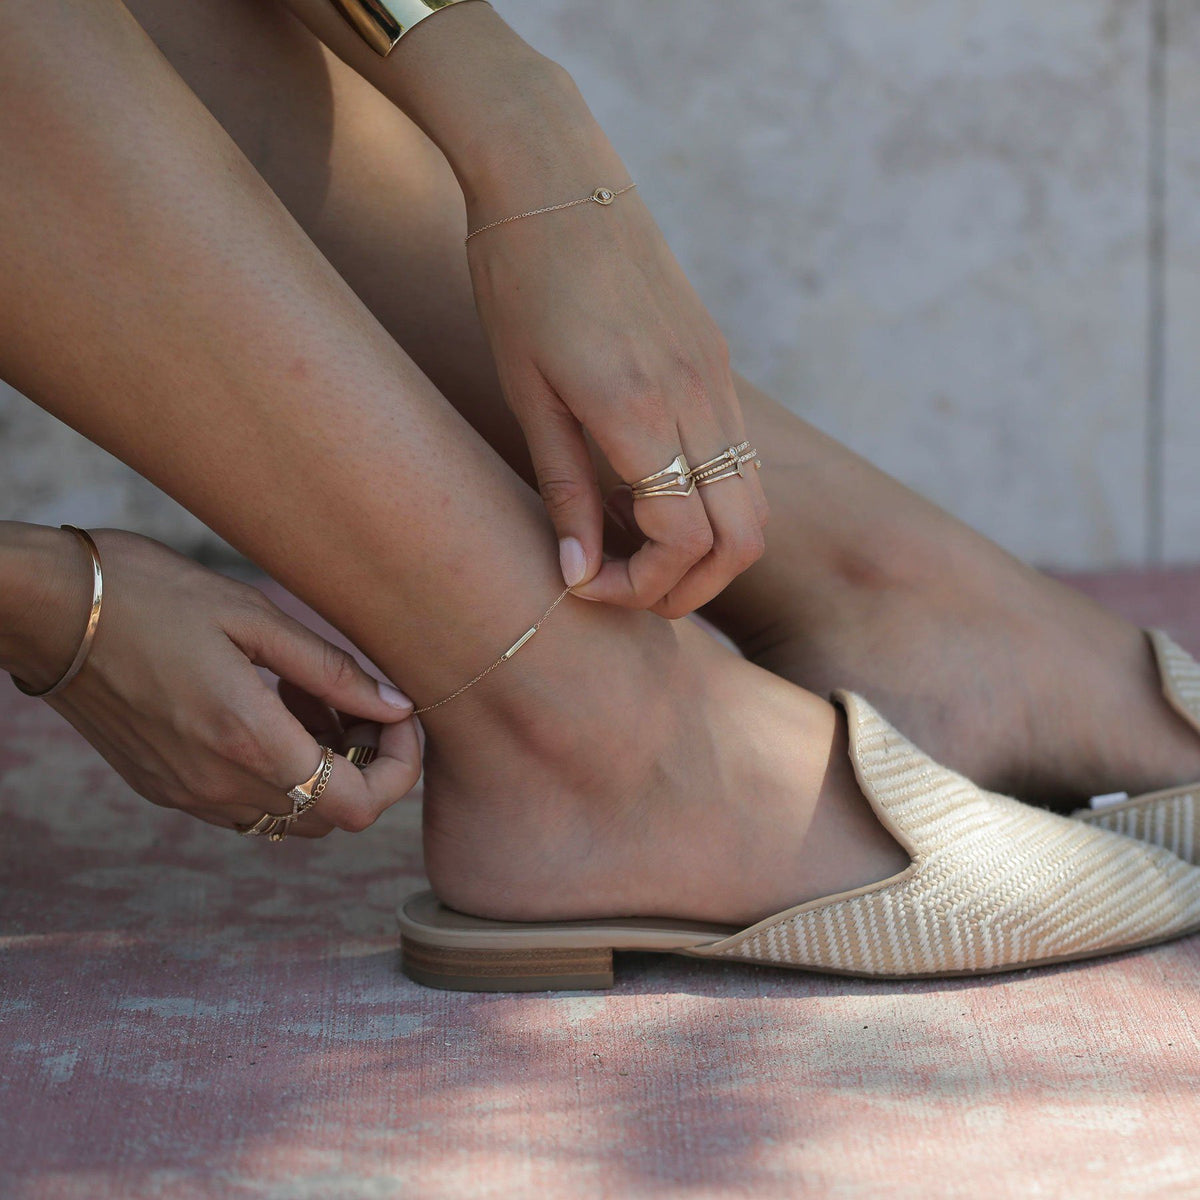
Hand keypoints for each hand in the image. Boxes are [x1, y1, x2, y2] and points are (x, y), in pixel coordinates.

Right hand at [22, 529, 420, 836]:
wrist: (49, 609)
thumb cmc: (152, 594)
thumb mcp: (255, 618)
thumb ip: (334, 672)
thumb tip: (396, 707)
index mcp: (249, 742)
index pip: (359, 806)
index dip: (398, 768)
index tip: (398, 716)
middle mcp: (219, 786)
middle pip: (330, 817)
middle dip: (363, 765)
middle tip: (352, 699)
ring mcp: (187, 794)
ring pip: (289, 815)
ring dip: (319, 769)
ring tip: (305, 695)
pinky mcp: (163, 787)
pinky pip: (245, 803)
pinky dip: (275, 771)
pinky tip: (266, 707)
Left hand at [285, 5, 767, 617]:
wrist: (553, 173)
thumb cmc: (517, 282)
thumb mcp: (527, 396)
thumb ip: (564, 492)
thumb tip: (577, 577)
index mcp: (639, 410)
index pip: (683, 541)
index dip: (640, 586)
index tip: (585, 585)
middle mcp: (698, 397)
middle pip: (742, 538)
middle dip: (690, 587)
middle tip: (626, 591)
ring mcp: (717, 376)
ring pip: (752, 502)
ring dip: (707, 550)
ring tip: (636, 550)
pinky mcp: (717, 360)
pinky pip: (739, 457)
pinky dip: (710, 501)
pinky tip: (649, 494)